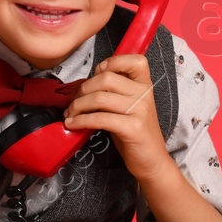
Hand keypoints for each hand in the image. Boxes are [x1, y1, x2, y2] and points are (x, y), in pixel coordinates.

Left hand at [62, 53, 173, 180]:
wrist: (152, 161)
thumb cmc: (135, 133)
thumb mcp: (129, 107)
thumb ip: (115, 92)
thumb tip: (86, 83)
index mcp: (145, 85)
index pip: (135, 60)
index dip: (112, 62)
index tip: (96, 74)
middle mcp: (145, 94)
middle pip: (107, 78)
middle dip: (83, 89)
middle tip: (74, 103)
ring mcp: (140, 110)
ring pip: (100, 98)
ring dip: (78, 106)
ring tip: (70, 115)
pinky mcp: (133, 128)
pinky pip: (100, 118)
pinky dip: (81, 121)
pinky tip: (72, 125)